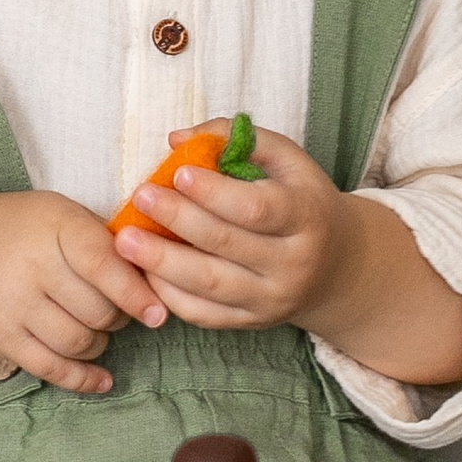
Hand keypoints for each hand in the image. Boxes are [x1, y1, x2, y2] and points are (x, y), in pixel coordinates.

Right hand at [0, 189, 167, 398]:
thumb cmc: (24, 229)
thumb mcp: (62, 215)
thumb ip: (105, 241)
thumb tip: (158, 282)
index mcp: (53, 226)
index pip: (102, 264)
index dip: (135, 293)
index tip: (158, 314)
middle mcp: (29, 265)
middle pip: (97, 310)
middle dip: (118, 316)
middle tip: (117, 308)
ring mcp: (11, 304)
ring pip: (78, 342)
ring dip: (100, 343)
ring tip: (98, 328)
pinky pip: (50, 368)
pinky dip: (82, 379)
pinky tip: (103, 380)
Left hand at [112, 127, 351, 335]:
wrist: (336, 265)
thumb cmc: (301, 199)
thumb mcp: (287, 160)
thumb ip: (236, 139)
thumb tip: (177, 139)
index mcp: (306, 217)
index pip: (257, 208)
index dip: (215, 192)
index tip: (177, 172)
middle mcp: (293, 264)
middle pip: (227, 245)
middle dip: (177, 220)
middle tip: (140, 197)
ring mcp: (272, 299)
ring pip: (210, 286)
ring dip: (161, 263)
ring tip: (124, 241)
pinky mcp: (252, 323)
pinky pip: (204, 315)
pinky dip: (169, 294)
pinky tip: (143, 271)